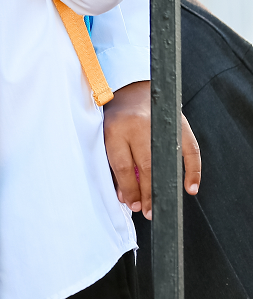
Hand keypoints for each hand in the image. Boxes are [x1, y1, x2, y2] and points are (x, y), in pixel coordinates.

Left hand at [103, 80, 201, 219]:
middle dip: (146, 194)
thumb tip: (124, 195)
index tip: (130, 204)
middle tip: (146, 211)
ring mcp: (161, 126)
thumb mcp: (107, 133)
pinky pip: (191, 152)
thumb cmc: (117, 114)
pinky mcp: (180, 125)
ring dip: (165, 188)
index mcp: (116, 128)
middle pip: (144, 168)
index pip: (122, 165)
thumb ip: (114, 161)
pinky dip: (193, 172)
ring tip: (161, 205)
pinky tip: (189, 188)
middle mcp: (139, 126)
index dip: (127, 188)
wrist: (135, 87)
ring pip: (165, 163)